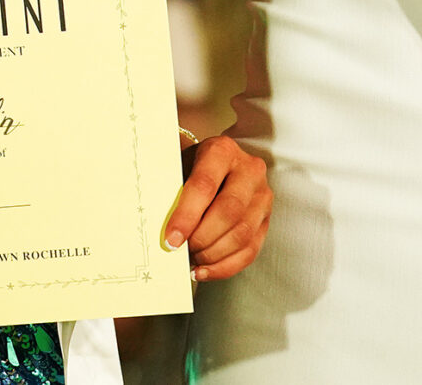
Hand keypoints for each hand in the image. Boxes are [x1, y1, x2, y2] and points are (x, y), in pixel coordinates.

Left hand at [167, 134, 271, 282]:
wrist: (217, 164)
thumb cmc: (191, 167)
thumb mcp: (180, 165)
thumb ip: (171, 189)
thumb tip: (155, 224)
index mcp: (222, 150)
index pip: (204, 186)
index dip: (186, 216)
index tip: (171, 240)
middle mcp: (249, 170)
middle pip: (228, 212)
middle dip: (202, 238)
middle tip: (181, 251)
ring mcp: (262, 196)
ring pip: (242, 234)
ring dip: (213, 255)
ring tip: (192, 260)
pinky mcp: (266, 219)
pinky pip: (250, 250)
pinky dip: (225, 266)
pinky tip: (205, 270)